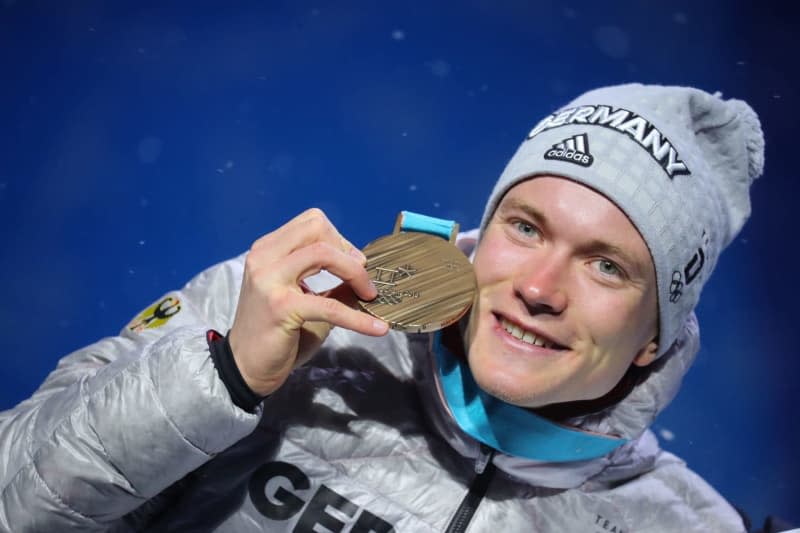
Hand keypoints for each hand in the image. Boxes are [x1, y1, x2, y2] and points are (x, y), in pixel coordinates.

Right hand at [228, 208, 387, 395]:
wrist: (245, 367)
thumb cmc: (274, 333)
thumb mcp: (302, 297)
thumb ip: (328, 281)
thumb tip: (365, 273)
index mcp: (267, 250)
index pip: (311, 222)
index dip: (339, 239)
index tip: (354, 264)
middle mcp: (264, 258)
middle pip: (316, 228)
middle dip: (347, 250)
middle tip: (361, 278)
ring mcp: (269, 280)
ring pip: (323, 253)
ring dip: (354, 272)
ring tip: (368, 294)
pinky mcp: (281, 307)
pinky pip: (330, 305)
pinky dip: (359, 318)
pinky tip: (378, 328)